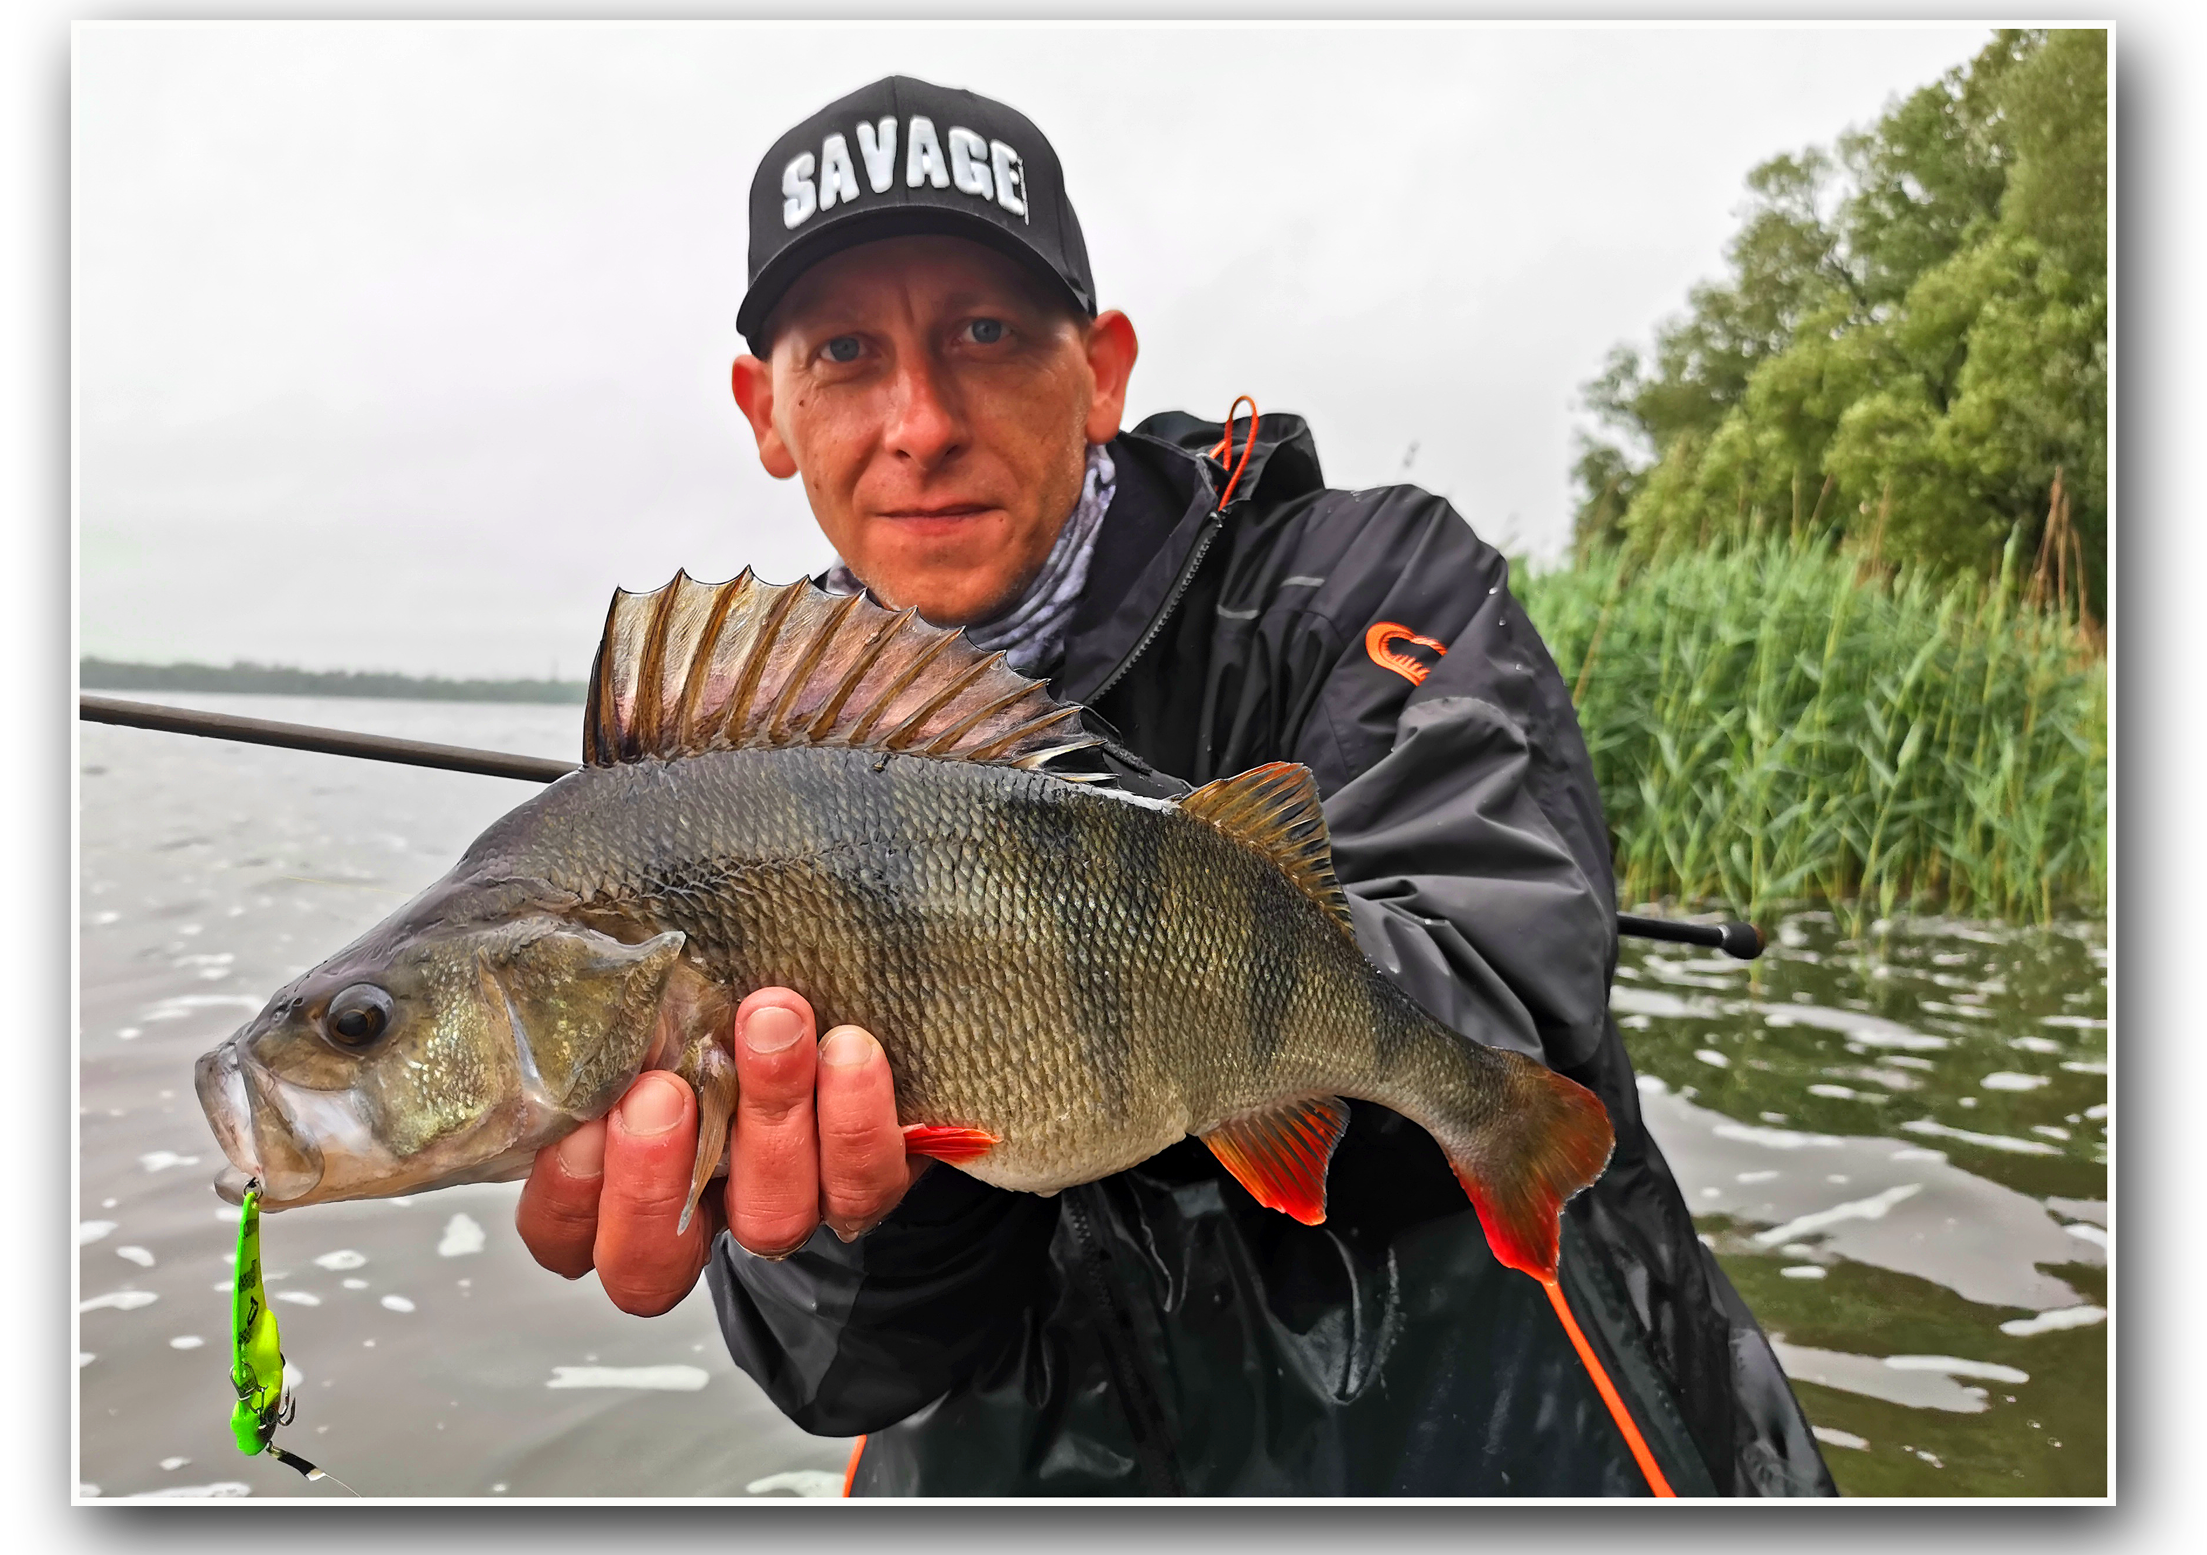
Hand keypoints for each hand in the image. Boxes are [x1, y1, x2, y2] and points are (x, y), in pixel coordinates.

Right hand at [514, 988, 927, 1315]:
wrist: (847, 1009)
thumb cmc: (713, 999)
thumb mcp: (650, 1001)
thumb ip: (611, 1012)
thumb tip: (586, 983)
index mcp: (619, 1183)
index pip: (565, 1235)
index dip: (569, 1194)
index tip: (581, 1121)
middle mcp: (699, 1215)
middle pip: (654, 1262)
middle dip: (650, 1182)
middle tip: (660, 1091)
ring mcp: (784, 1209)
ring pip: (769, 1217)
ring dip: (767, 1117)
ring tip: (770, 1021)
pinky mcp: (864, 1188)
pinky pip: (861, 1183)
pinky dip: (854, 1116)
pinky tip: (848, 1047)